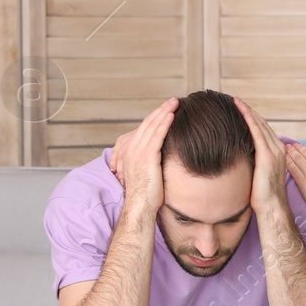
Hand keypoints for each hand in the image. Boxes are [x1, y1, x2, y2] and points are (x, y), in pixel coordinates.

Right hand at [108, 98, 175, 213]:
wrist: (140, 204)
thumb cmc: (146, 193)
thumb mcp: (146, 172)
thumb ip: (151, 160)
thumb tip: (162, 156)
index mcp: (130, 150)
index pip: (144, 128)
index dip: (156, 117)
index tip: (167, 109)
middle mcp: (131, 147)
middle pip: (148, 123)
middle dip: (161, 110)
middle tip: (173, 100)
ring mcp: (138, 151)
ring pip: (152, 126)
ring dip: (164, 112)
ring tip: (175, 103)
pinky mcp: (147, 156)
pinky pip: (157, 135)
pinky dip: (164, 123)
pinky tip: (172, 115)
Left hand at [235, 97, 288, 216]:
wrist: (272, 207)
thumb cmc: (262, 197)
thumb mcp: (258, 175)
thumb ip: (253, 163)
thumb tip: (240, 158)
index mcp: (276, 153)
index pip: (264, 130)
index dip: (253, 118)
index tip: (241, 110)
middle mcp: (278, 149)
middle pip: (262, 124)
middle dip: (250, 111)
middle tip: (236, 101)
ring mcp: (274, 151)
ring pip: (260, 125)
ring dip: (248, 111)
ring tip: (236, 101)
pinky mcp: (267, 155)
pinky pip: (257, 132)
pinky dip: (249, 119)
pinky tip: (241, 110)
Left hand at [284, 143, 305, 225]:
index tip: (301, 146)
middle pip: (305, 152)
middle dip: (296, 148)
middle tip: (290, 146)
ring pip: (297, 159)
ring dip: (291, 153)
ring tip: (286, 150)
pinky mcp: (303, 182)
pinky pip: (294, 169)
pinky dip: (288, 163)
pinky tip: (285, 160)